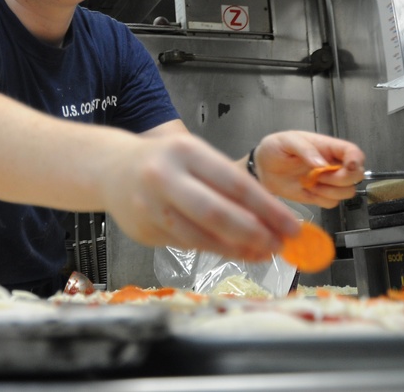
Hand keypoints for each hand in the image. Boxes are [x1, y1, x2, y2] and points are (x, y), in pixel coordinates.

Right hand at [103, 133, 300, 261]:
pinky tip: (230, 250)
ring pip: (200, 237)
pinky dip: (212, 250)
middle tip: (278, 246)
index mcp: (184, 151)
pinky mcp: (142, 230)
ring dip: (236, 249)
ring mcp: (148, 206)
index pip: (235, 183)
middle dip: (254, 234)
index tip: (292, 226)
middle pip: (216, 214)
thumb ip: (229, 185)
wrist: (111, 169)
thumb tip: (274, 219)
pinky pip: (185, 245)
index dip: (268, 209)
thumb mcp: (196, 158)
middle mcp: (163, 177)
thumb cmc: (164, 162)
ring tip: (261, 253)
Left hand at [250, 131, 365, 207]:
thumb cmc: (275, 148)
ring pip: (348, 192)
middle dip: (341, 179)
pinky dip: (322, 200)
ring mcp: (328, 181)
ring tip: (310, 183)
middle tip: (318, 175)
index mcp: (328, 147)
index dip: (356, 160)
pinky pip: (333, 203)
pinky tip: (308, 190)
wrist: (262, 168)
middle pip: (357, 175)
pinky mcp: (320, 195)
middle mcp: (333, 164)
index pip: (354, 152)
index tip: (348, 167)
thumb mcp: (287, 141)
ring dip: (331, 191)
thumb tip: (322, 164)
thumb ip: (305, 149)